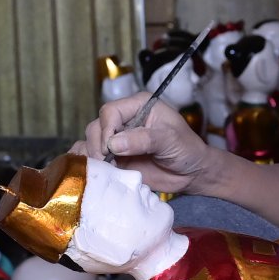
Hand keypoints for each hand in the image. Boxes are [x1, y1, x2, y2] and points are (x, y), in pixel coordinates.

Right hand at [71, 92, 213, 195]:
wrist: (191, 173)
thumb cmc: (187, 150)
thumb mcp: (170, 140)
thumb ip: (144, 140)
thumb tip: (114, 144)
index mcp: (139, 105)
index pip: (110, 111)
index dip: (107, 129)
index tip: (110, 149)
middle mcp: (125, 119)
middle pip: (96, 126)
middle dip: (98, 145)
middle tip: (107, 162)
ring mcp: (118, 139)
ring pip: (91, 141)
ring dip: (92, 155)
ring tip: (104, 168)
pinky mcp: (115, 157)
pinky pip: (91, 155)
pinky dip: (87, 162)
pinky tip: (92, 170)